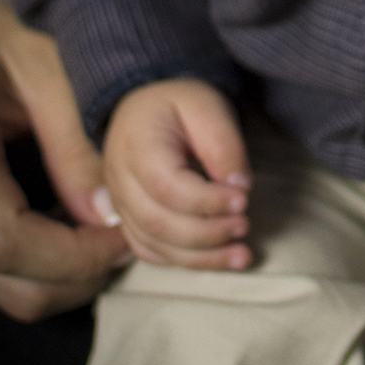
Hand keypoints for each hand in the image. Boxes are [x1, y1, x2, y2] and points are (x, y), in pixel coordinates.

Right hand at [0, 0, 127, 320]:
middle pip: (8, 284)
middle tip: (128, 233)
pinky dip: (37, 264)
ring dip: (62, 274)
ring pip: (1, 292)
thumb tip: (111, 213)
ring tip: (101, 224)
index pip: (5, 241)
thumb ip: (75, 138)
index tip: (125, 232)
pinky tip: (64, 219)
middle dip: (80, 274)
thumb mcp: (39, 58)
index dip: (76, 253)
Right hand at [103, 78, 251, 267]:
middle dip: (207, 234)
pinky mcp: (128, 218)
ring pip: (154, 245)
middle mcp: (120, 180)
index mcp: (137, 146)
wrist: (144, 104)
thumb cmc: (177, 103)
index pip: (168, 188)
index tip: (243, 200)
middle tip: (244, 226)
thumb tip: (239, 186)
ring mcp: (120, 203)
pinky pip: (150, 251)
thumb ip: (222, 143)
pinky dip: (183, 261)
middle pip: (158, 223)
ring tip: (241, 255)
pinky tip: (215, 258)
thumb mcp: (206, 106)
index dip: (208, 202)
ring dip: (201, 258)